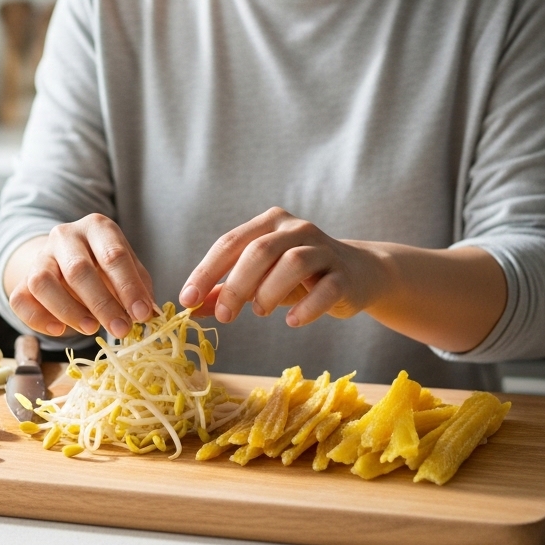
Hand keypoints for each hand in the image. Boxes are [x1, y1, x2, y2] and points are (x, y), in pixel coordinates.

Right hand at [3, 214, 154, 338]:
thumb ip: (139, 288)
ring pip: (43, 282)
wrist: (67, 258)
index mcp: (97, 227)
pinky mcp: (22, 279)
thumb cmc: (104, 265)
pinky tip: (59, 330)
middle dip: (102, 304)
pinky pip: (20, 299)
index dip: (128, 287)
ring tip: (91, 329)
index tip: (141, 314)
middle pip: (78, 269)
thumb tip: (149, 314)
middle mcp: (65, 236)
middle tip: (120, 329)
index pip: (113, 255)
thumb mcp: (128, 268)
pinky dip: (38, 318)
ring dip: (68, 310)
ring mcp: (40, 256)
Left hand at [178, 207, 389, 327]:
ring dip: (269, 292)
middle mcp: (296, 229)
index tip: (187, 299)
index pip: (230, 243)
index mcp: (269, 223)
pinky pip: (326, 288)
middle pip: (260, 251)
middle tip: (225, 316)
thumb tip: (192, 308)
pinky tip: (293, 321)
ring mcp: (323, 249)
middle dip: (236, 285)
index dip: (206, 271)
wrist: (357, 273)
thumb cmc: (299, 277)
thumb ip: (226, 290)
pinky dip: (307, 307)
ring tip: (260, 312)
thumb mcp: (260, 279)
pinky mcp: (344, 275)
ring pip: (293, 263)